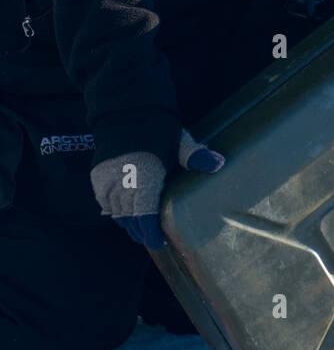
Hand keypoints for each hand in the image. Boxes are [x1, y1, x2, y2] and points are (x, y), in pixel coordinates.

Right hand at [89, 128, 224, 249]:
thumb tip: (220, 163)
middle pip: (130, 218)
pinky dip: (115, 210)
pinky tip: (126, 215)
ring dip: (128, 222)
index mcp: (143, 177)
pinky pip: (105, 201)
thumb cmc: (157, 127)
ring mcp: (107, 179)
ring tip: (142, 230)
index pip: (143, 215)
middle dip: (141, 231)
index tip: (158, 241)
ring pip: (116, 212)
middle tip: (154, 238)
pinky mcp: (98, 175)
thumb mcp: (179, 142)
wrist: (126, 108)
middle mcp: (121, 181)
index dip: (150, 232)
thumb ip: (196, 156)